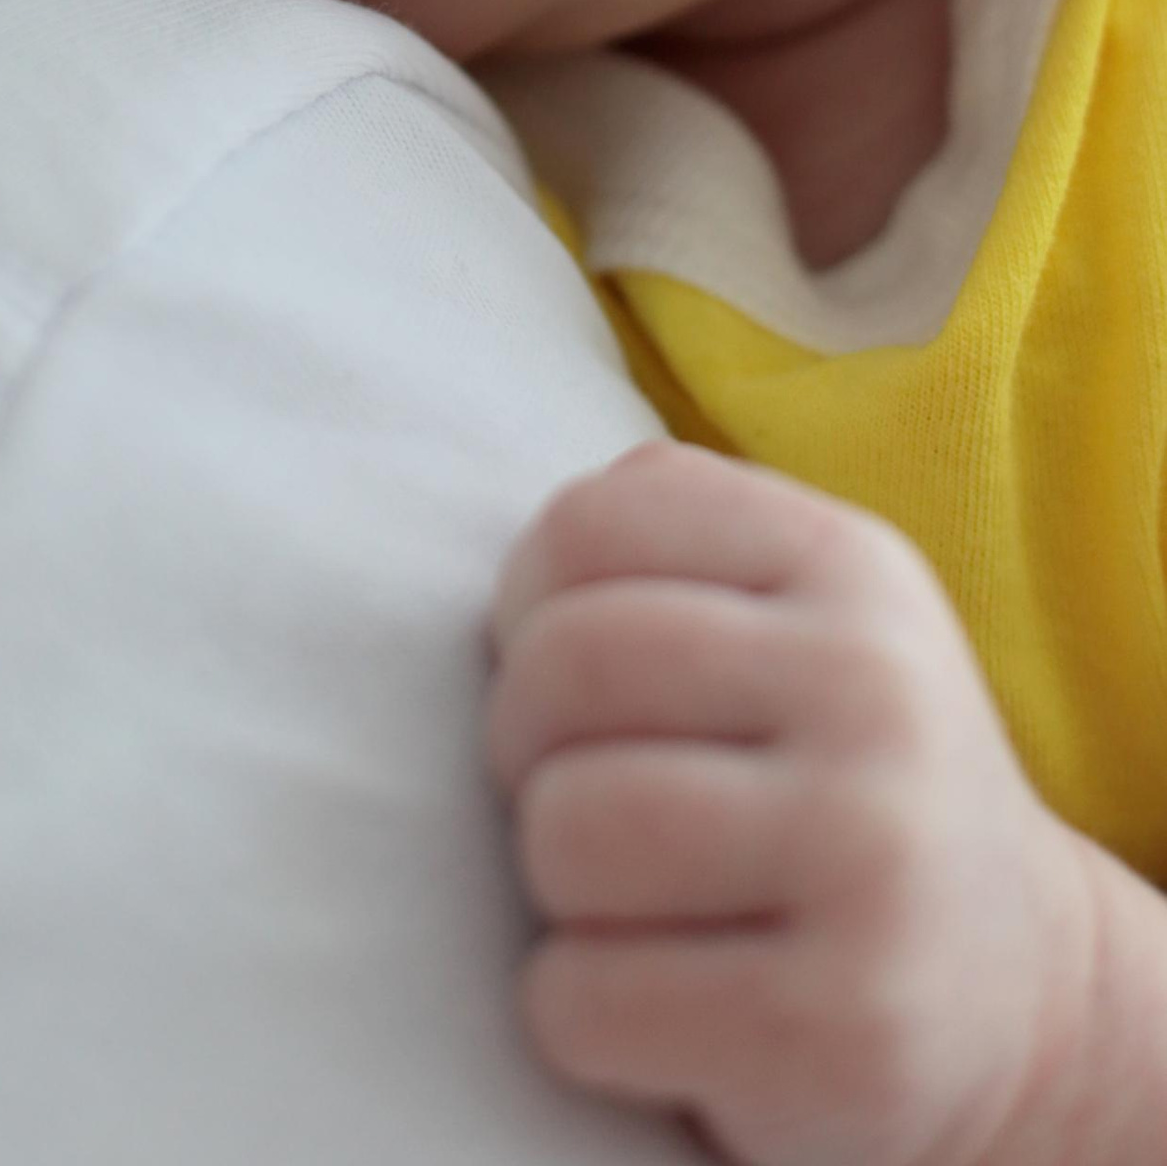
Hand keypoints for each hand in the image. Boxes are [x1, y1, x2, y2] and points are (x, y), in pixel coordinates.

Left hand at [486, 442, 1126, 1165]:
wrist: (1030, 996)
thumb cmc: (840, 785)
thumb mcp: (796, 614)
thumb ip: (661, 537)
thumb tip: (524, 574)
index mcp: (846, 566)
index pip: (589, 525)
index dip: (526, 613)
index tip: (572, 689)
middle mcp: (874, 693)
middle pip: (568, 669)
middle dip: (523, 749)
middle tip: (580, 803)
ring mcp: (872, 859)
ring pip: (568, 830)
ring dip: (553, 888)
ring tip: (627, 904)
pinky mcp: (843, 1027)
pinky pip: (583, 999)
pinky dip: (573, 1014)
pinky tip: (655, 1009)